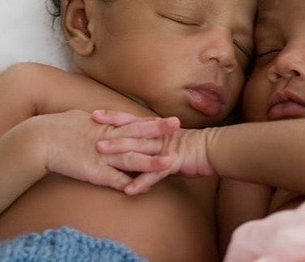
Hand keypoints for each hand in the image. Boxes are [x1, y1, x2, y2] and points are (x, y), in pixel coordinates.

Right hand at [36, 109, 178, 190]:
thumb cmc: (59, 127)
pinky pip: (113, 180)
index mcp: (106, 126)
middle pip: (138, 135)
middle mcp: (107, 139)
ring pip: (131, 159)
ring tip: (169, 162)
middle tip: (178, 126)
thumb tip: (104, 116)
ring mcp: (102, 156)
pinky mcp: (93, 171)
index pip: (134, 123)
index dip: (153, 122)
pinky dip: (128, 184)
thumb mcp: (82, 117)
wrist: (40, 140)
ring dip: (151, 161)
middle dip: (159, 132)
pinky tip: (142, 189)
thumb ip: (98, 120)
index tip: (170, 120)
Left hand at [93, 110, 215, 194]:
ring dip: (119, 152)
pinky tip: (129, 190)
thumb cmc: (193, 146)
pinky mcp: (174, 162)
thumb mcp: (170, 140)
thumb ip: (153, 141)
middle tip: (89, 130)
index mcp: (156, 130)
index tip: (94, 114)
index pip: (130, 121)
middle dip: (109, 131)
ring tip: (100, 154)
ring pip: (139, 150)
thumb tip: (139, 143)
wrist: (215, 149)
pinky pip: (155, 174)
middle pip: (130, 132)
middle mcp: (158, 137)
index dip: (113, 117)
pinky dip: (142, 182)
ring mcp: (165, 149)